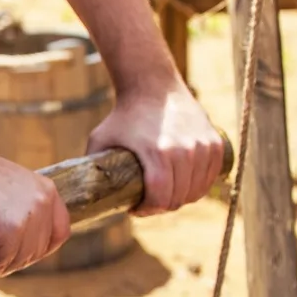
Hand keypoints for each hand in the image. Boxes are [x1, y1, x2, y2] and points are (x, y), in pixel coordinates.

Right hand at [0, 141, 72, 278]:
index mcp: (45, 189)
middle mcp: (42, 202)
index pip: (60, 231)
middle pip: (39, 249)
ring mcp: (26, 216)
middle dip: (17, 261)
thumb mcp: (8, 184)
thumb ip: (21, 203)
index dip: (43, 249)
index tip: (22, 255)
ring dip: (1, 268)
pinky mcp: (5, 229)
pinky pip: (2, 260)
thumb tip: (21, 234)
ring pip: (20, 258)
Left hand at [87, 77, 224, 215]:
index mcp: (158, 153)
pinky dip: (199, 186)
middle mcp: (185, 151)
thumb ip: (91, 165)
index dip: (148, 210)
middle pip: (179, 198)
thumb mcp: (100, 138)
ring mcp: (203, 147)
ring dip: (181, 198)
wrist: (153, 86)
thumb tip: (81, 190)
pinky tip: (184, 186)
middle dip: (162, 206)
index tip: (137, 208)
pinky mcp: (215, 143)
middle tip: (149, 202)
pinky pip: (211, 177)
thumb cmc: (124, 115)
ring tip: (165, 194)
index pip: (161, 198)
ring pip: (196, 191)